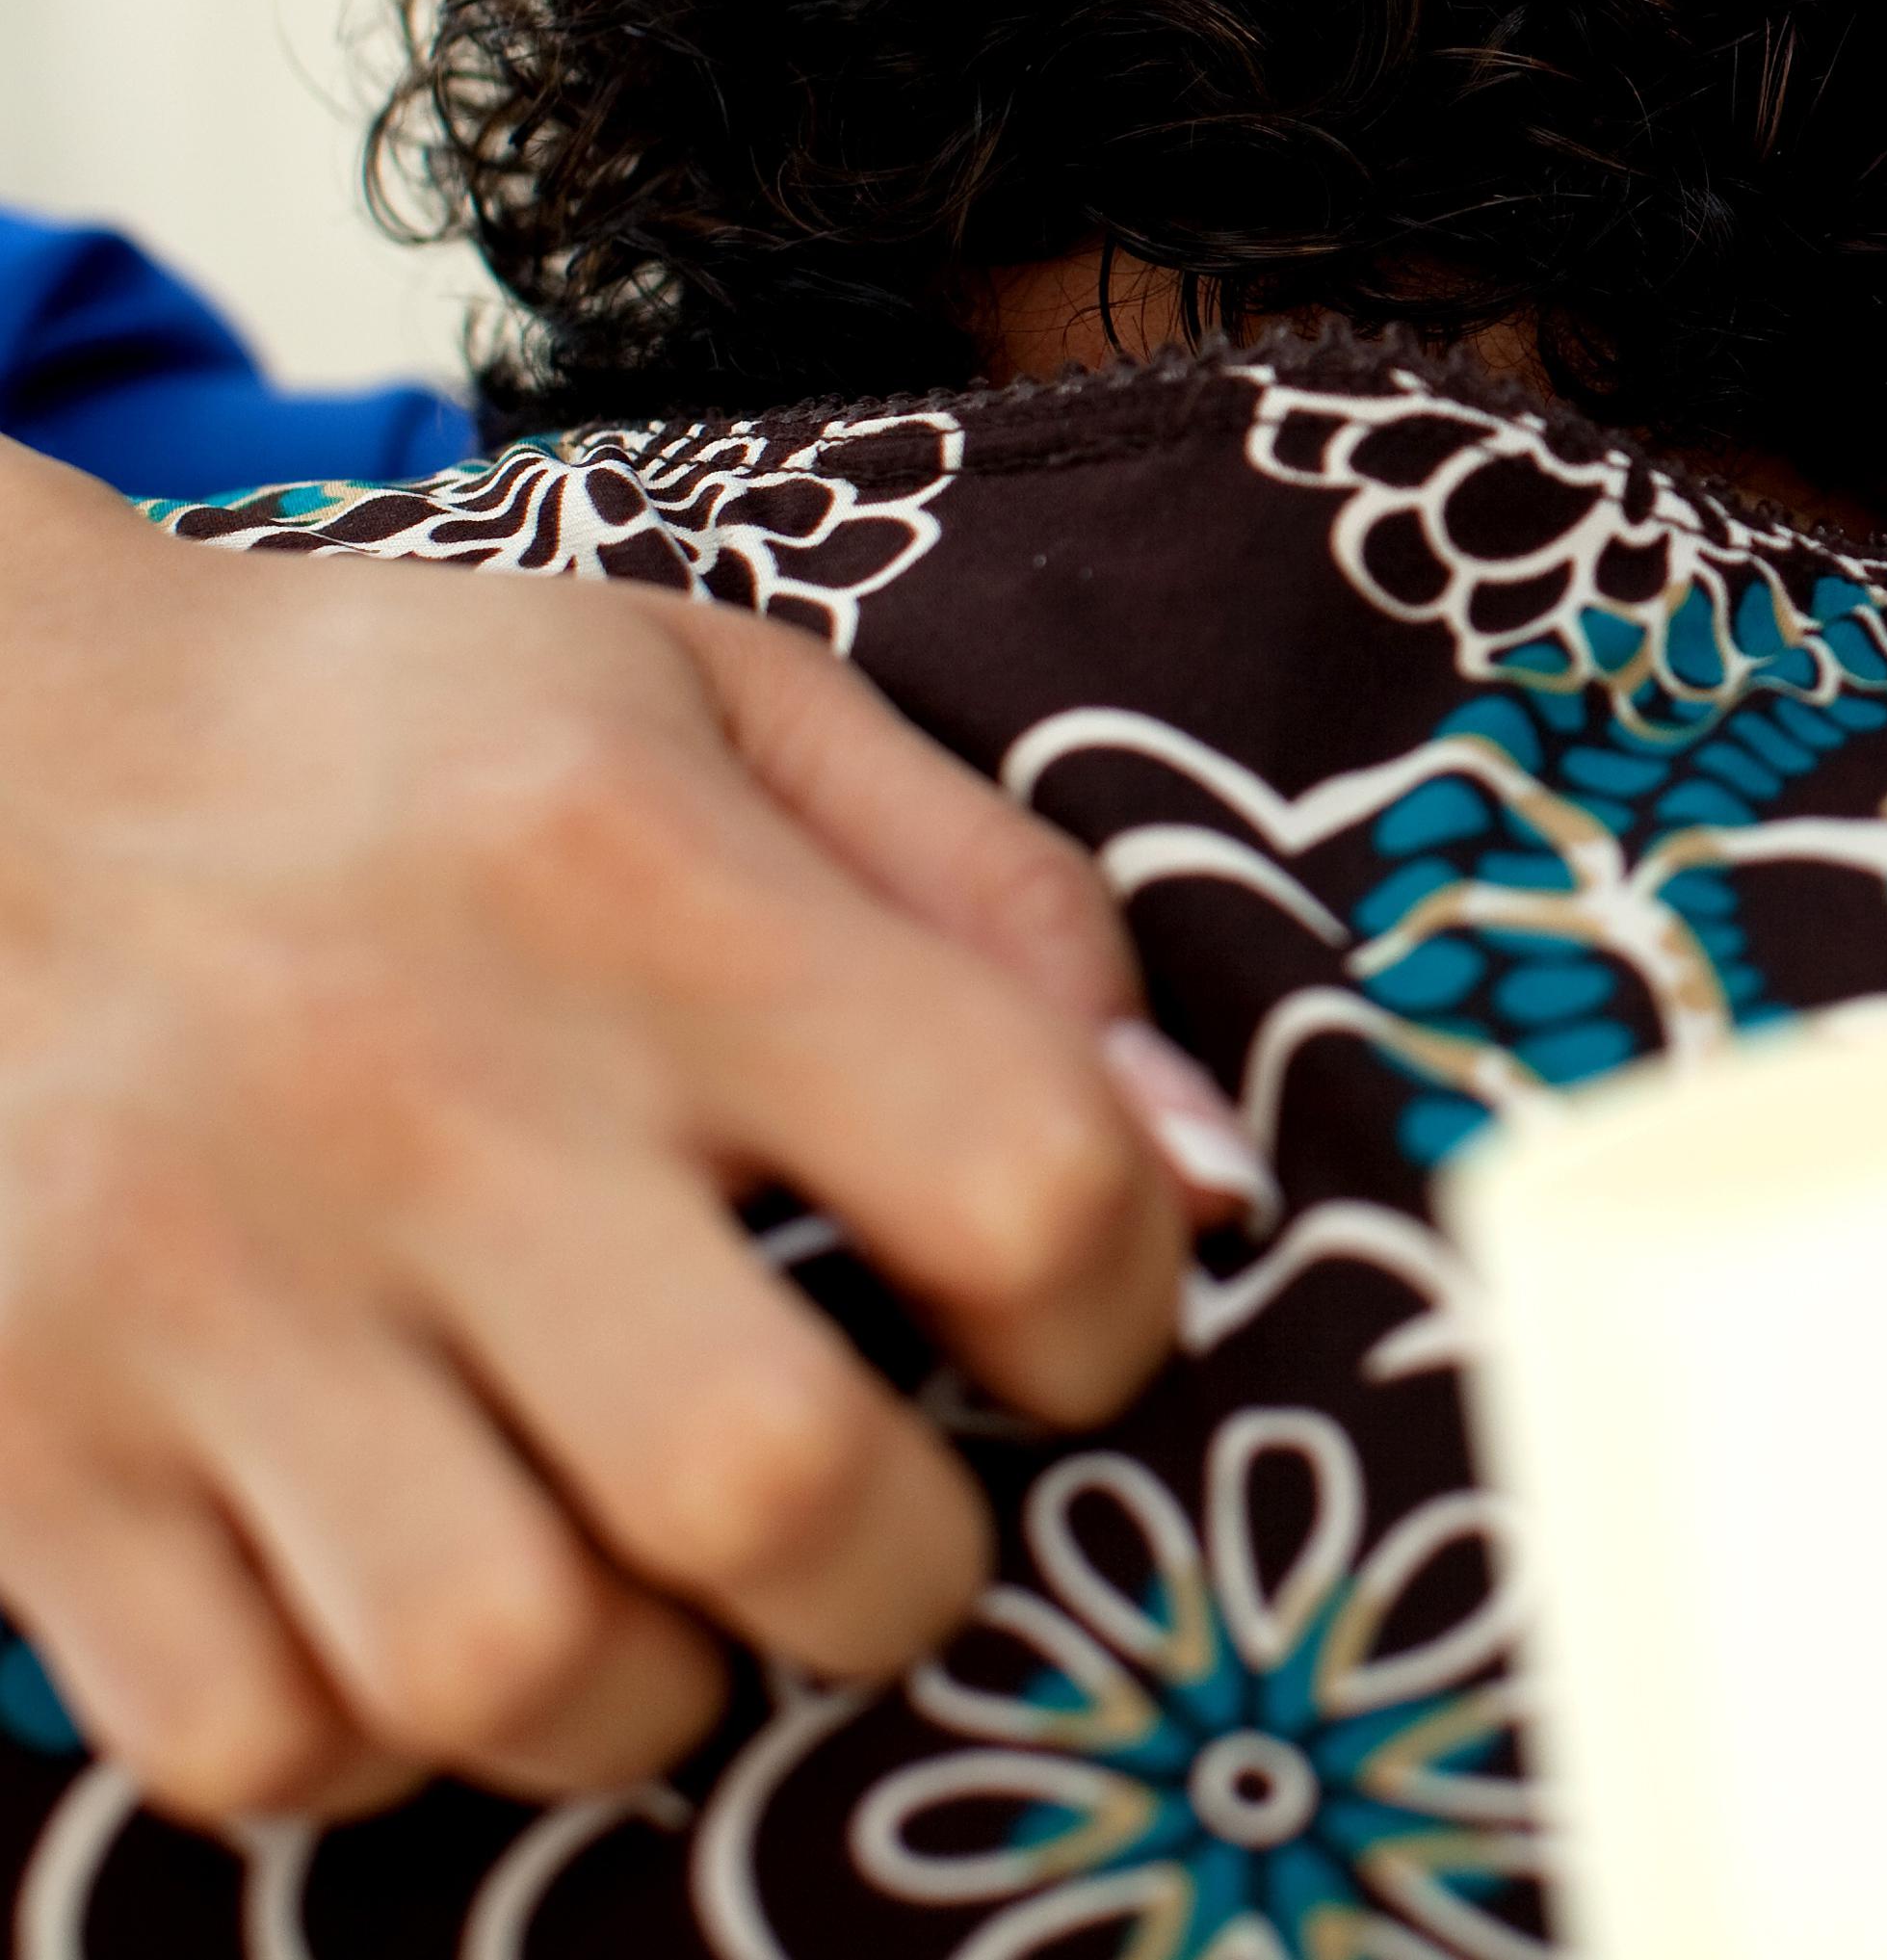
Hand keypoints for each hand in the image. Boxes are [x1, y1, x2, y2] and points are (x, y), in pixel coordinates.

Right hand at [0, 438, 1193, 1821]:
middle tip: (882, 1517)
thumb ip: (997, 904)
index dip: (1118, 1302)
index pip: (1017, 1169)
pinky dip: (388, 1733)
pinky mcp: (23, 1442)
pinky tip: (421, 1603)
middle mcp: (421, 1091)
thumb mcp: (720, 704)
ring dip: (649, 1684)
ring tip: (655, 1585)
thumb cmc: (399, 750)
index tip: (1072, 1327)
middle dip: (902, 1566)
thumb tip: (1208, 1168)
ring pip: (517, 1663)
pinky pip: (263, 1740)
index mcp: (634, 884)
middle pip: (772, 1481)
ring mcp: (194, 1286)